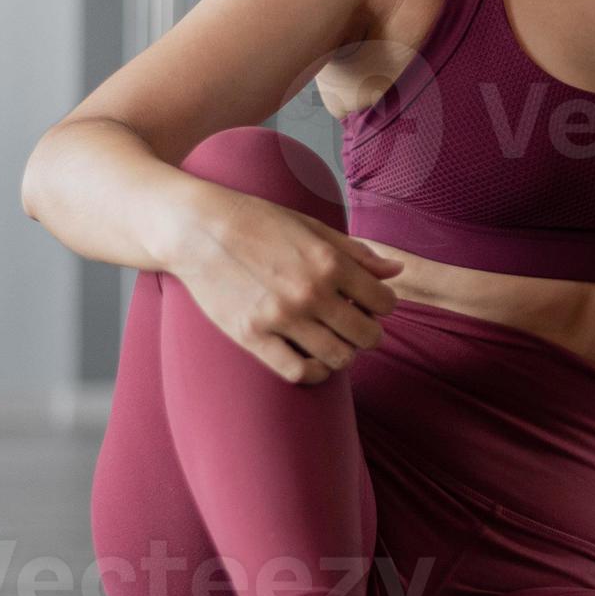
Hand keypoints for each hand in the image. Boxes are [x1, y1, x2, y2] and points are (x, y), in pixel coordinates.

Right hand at [170, 186, 402, 383]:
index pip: (385, 303)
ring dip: (344, 354)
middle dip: (368, 333)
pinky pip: (298, 372)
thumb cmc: (258, 223)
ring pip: (339, 358)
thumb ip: (357, 253)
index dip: (383, 306)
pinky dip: (314, 372)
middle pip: (367, 336)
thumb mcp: (313, 227)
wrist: (198, 229)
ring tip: (332, 341)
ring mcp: (281, 317)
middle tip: (353, 326)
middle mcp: (310, 292)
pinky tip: (312, 359)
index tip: (369, 304)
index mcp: (330, 262)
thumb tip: (396, 271)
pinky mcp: (252, 336)